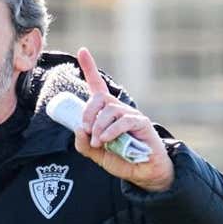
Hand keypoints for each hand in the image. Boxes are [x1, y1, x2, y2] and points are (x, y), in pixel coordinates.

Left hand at [73, 47, 173, 191]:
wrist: (143, 173)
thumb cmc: (122, 160)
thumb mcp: (97, 154)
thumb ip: (84, 144)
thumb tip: (79, 129)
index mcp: (106, 113)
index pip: (97, 85)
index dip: (89, 67)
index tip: (82, 51)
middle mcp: (119, 109)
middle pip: (100, 97)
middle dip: (88, 112)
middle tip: (86, 129)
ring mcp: (131, 115)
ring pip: (110, 110)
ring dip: (99, 126)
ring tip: (98, 142)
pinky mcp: (141, 123)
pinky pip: (124, 120)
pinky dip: (112, 130)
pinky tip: (106, 140)